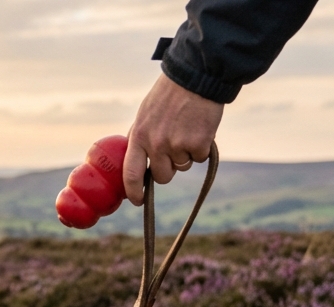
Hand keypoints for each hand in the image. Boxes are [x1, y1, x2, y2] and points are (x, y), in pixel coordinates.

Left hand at [124, 74, 223, 204]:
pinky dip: (202, 147)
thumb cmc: (169, 96)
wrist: (196, 78)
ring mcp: (177, 145)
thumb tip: (133, 161)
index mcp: (139, 137)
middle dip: (168, 169)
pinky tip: (200, 128)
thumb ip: (140, 138)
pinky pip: (200, 158)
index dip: (134, 191)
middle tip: (174, 149)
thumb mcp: (145, 115)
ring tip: (187, 129)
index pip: (130, 173)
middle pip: (162, 176)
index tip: (137, 200)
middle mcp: (156, 144)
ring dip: (186, 154)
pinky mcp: (199, 144)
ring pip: (183, 167)